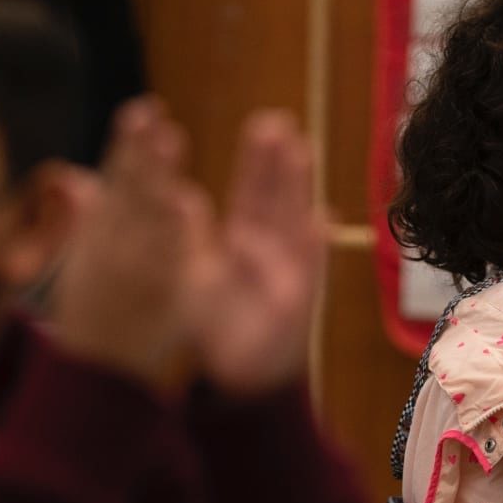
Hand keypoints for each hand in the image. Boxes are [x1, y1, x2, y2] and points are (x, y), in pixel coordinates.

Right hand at [48, 98, 205, 385]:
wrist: (93, 376)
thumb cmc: (95, 314)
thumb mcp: (86, 261)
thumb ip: (93, 216)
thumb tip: (81, 177)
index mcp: (97, 236)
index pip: (114, 182)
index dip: (127, 146)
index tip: (143, 110)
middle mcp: (109, 247)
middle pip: (126, 190)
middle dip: (140, 151)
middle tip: (151, 114)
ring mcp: (128, 269)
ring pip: (142, 215)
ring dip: (155, 175)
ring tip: (169, 138)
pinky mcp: (148, 292)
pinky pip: (159, 256)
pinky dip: (167, 228)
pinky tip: (181, 200)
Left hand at [181, 111, 323, 396]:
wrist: (244, 379)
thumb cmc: (218, 331)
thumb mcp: (198, 280)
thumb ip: (193, 241)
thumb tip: (180, 198)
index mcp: (246, 244)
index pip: (254, 195)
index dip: (259, 163)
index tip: (263, 127)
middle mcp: (273, 252)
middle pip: (280, 199)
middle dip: (282, 162)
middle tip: (281, 123)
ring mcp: (290, 272)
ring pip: (296, 222)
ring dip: (298, 189)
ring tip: (299, 151)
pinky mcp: (300, 298)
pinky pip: (307, 267)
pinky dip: (314, 243)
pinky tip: (322, 217)